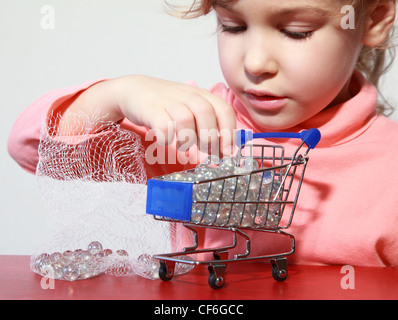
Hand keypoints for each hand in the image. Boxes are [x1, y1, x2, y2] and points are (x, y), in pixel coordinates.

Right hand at [117, 75, 235, 154]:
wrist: (135, 90)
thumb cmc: (168, 106)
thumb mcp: (192, 110)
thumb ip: (208, 126)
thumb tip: (226, 151)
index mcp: (202, 96)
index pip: (224, 110)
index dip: (229, 132)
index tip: (228, 151)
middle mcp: (187, 96)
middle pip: (206, 112)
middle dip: (210, 138)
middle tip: (206, 152)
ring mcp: (168, 101)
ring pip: (185, 118)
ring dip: (188, 139)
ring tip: (184, 147)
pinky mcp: (151, 109)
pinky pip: (163, 125)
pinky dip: (167, 138)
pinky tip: (165, 141)